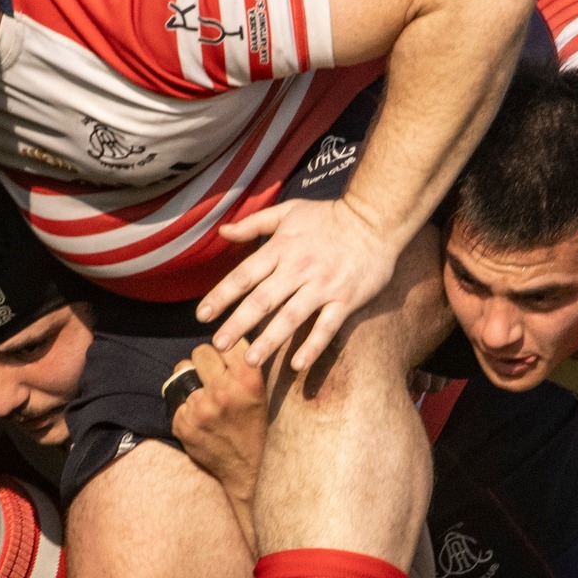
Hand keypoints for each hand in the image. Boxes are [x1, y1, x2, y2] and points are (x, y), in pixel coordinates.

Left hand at [169, 341, 268, 502]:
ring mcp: (200, 408)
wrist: (246, 470)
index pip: (227, 342)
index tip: (227, 360)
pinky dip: (184, 404)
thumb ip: (244, 364)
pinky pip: (175, 397)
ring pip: (182, 372)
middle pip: (200, 351)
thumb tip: (225, 333)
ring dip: (191, 381)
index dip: (226, 350)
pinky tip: (198, 417)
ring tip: (206, 399)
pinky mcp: (182, 422)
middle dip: (205, 361)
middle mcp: (224, 391)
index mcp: (248, 381)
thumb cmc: (253, 425)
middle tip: (213, 377)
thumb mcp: (261, 392)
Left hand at [200, 197, 399, 370]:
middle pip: (263, 300)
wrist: (375, 219)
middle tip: (219, 345)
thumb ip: (254, 224)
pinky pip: (326, 326)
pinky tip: (297, 365)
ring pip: (291, 316)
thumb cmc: (329, 216)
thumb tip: (222, 231)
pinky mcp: (346, 299)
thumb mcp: (288, 212)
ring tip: (251, 361)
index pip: (244, 275)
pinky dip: (312, 346)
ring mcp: (323, 286)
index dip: (222, 296)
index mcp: (281, 248)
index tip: (202, 316)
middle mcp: (298, 269)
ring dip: (270, 340)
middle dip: (238, 323)